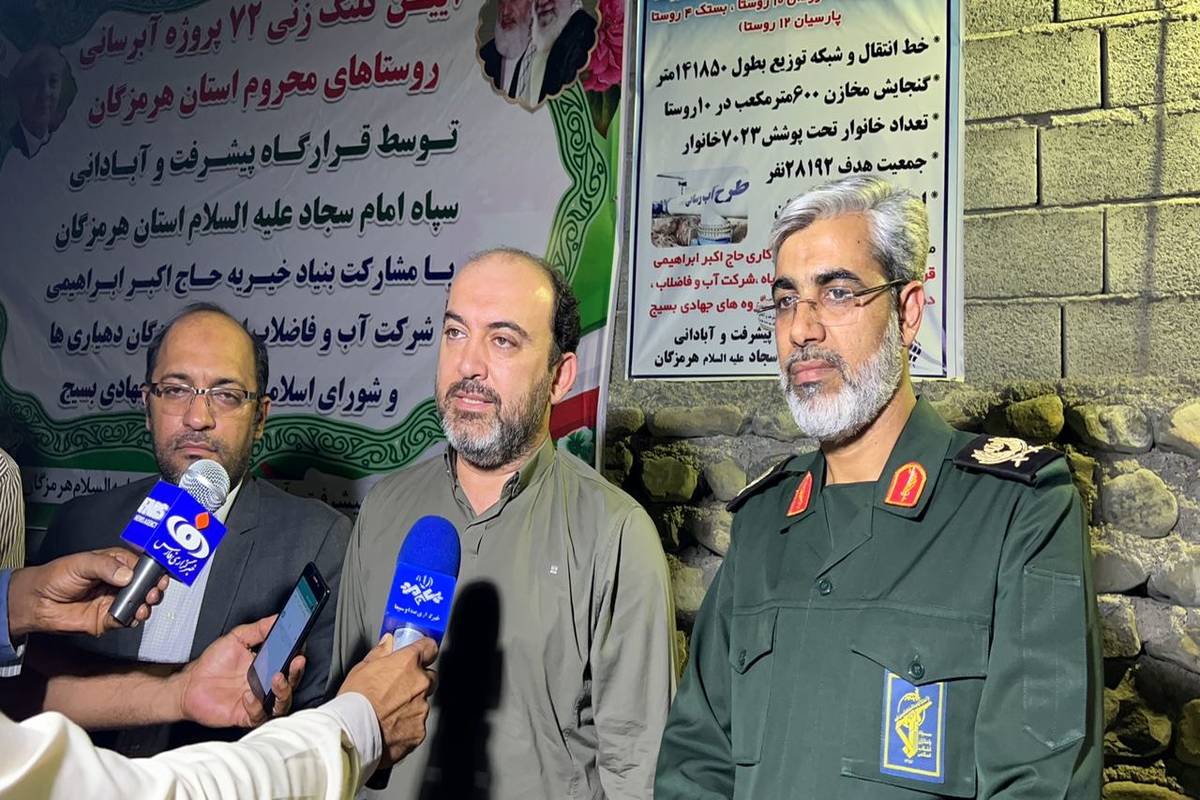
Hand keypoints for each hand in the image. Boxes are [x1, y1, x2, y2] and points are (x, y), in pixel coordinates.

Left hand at [7, 548, 167, 637]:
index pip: (141, 565)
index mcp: (115, 564)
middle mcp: (119, 582)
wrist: (36, 602)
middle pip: (145, 585)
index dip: (153, 571)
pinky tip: (132, 616)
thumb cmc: (55, 577)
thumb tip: (127, 575)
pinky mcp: (107, 619)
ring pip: (139, 603)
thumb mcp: (81, 564)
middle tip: (152, 594)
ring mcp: (114, 601)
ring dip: (145, 606)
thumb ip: (105, 566)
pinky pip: (125, 620)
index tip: (160, 577)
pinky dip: (132, 619)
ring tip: (142, 607)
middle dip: (153, 590)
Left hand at [174, 615, 304, 727]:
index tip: (301, 646)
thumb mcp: (236, 638)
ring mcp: (258, 701)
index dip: (298, 655)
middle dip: (297, 672)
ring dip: (284, 691)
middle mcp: (266, 684)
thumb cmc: (212, 664)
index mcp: (268, 665)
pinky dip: (257, 706)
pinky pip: (259, 715)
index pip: (290, 662)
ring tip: (276, 678)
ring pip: (282, 703)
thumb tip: (277, 618)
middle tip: (296, 661)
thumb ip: (258, 629)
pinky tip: (248, 695)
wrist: (189, 685)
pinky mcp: (246, 715)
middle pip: (292, 682)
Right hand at [339, 634, 436, 767]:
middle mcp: (420, 684)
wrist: (352, 734)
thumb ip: (380, 653)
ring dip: (411, 705)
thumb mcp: (361, 669)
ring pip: (423, 702)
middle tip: (398, 688)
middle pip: (430, 677)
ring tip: (389, 712)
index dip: (425, 650)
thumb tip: (388, 642)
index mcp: (407, 664)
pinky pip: (417, 724)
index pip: (429, 647)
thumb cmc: (353, 701)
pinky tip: (391, 727)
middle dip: (418, 681)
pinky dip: (408, 725)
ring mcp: (422, 708)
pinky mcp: (420, 730)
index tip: (421, 653)